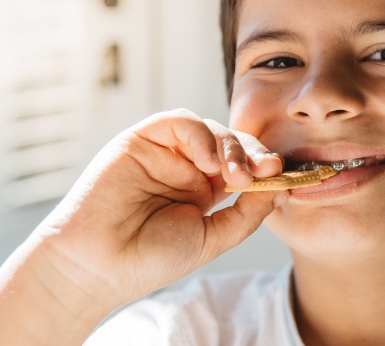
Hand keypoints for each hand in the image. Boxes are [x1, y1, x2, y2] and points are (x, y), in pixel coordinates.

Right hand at [35, 109, 284, 306]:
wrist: (100, 264)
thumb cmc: (151, 257)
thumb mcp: (212, 237)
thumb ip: (246, 212)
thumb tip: (280, 187)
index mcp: (204, 189)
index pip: (244, 166)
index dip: (265, 167)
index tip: (284, 176)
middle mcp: (187, 166)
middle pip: (232, 143)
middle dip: (255, 153)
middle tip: (268, 169)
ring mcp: (165, 151)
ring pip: (210, 129)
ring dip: (231, 146)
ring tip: (235, 176)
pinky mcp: (142, 139)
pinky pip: (179, 121)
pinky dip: (200, 135)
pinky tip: (207, 161)